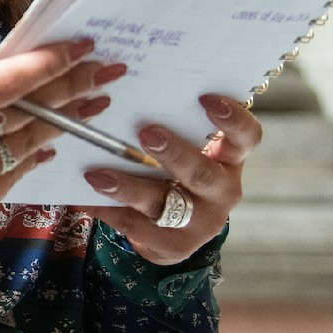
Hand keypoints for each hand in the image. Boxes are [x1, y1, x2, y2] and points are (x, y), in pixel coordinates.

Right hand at [0, 38, 120, 240]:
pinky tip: (54, 137)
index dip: (45, 64)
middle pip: (27, 112)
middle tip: (107, 68)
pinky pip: (16, 173)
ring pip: (29, 143)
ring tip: (96, 99)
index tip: (78, 47)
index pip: (2, 82)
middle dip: (71, 87)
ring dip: (65, 119)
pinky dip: (36, 151)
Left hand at [81, 93, 261, 265]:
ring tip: (96, 175)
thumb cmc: (177, 168)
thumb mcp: (187, 146)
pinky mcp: (177, 245)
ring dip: (128, 187)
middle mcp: (223, 190)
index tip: (206, 98)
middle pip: (202, 173)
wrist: (175, 227)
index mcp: (229, 158)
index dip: (233, 119)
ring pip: (164, 203)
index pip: (246, 137)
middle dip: (173, 153)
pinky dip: (108, 211)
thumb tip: (128, 86)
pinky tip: (86, 198)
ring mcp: (202, 221)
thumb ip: (173, 122)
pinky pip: (138, 227)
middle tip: (146, 132)